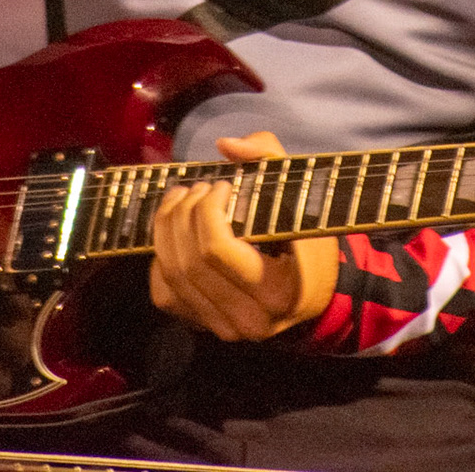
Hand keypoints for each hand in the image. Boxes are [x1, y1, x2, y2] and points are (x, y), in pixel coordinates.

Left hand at [148, 131, 338, 341]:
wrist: (314, 295)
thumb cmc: (309, 243)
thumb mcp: (302, 195)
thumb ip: (268, 157)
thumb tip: (225, 145)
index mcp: (278, 291)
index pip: (217, 249)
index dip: (208, 209)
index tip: (220, 186)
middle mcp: (249, 319)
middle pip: (189, 261)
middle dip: (183, 214)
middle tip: (196, 189)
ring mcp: (224, 328)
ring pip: (172, 276)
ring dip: (166, 230)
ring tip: (180, 201)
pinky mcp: (204, 327)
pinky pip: (164, 293)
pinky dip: (161, 258)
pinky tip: (176, 235)